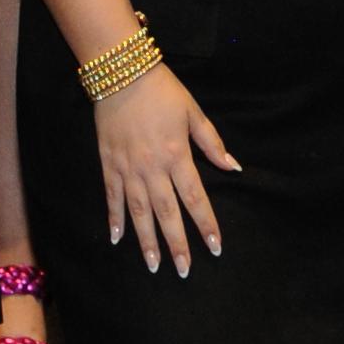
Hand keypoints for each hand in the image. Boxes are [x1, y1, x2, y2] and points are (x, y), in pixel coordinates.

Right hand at [94, 63, 239, 275]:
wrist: (122, 73)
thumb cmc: (162, 91)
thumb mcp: (193, 112)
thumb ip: (212, 143)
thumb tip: (234, 168)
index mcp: (177, 155)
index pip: (195, 198)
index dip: (206, 225)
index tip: (215, 247)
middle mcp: (153, 168)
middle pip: (167, 214)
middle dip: (177, 244)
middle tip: (183, 271)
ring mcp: (128, 168)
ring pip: (139, 212)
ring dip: (147, 241)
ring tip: (153, 266)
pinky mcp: (109, 164)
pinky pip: (112, 197)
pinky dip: (114, 219)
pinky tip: (117, 239)